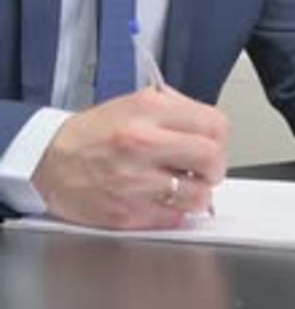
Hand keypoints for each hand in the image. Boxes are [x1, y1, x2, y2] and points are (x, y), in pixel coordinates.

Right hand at [32, 86, 227, 229]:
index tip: (213, 142)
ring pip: (199, 195)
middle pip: (212, 158)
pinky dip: (176, 210)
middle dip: (215, 166)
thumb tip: (210, 127)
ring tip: (184, 184)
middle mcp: (143, 143)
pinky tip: (162, 197)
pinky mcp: (128, 213)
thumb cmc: (94, 132)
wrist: (51, 160)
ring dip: (198, 192)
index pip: (213, 123)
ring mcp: (135, 181)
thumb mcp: (134, 102)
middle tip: (204, 167)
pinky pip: (175, 218)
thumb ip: (174, 109)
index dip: (219, 136)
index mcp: (148, 110)